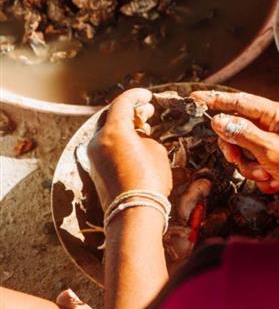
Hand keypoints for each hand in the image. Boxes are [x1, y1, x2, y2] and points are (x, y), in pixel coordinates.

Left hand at [87, 88, 172, 211]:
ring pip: (108, 133)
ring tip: (143, 128)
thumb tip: (137, 137)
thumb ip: (144, 136)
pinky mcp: (95, 169)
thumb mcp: (155, 150)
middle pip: (112, 117)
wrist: (134, 213)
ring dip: (125, 127)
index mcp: (113, 130)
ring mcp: (93, 156)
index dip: (137, 96)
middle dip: (131, 112)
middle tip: (147, 111)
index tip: (147, 96)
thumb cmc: (149, 180)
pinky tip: (134, 145)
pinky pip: (106, 147)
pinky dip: (119, 141)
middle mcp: (98, 140)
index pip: (123, 102)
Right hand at [191, 90, 278, 213]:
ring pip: (246, 151)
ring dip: (252, 168)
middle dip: (237, 149)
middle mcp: (276, 125)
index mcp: (277, 114)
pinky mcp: (278, 160)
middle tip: (237, 158)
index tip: (196, 99)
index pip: (240, 101)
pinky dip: (262, 177)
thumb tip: (219, 121)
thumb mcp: (270, 150)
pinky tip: (276, 183)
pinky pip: (257, 165)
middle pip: (239, 129)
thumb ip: (242, 134)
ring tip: (267, 176)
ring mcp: (277, 142)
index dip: (216, 101)